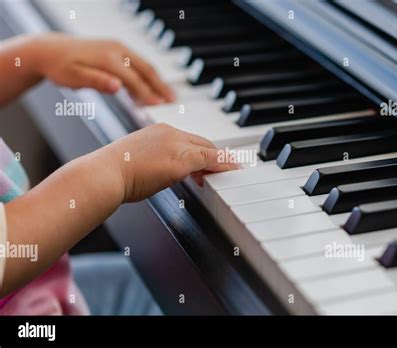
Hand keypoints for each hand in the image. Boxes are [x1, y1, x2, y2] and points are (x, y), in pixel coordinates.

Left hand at [31, 33, 174, 104]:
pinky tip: (150, 87)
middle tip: (174, 100)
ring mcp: (117, 48)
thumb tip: (118, 86)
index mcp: (108, 59)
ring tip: (168, 94)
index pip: (135, 80)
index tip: (160, 105)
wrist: (49, 49)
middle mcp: (116, 50)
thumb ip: (98, 82)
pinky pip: (137, 64)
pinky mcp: (116, 49)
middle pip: (146, 70)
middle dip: (161, 86)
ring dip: (158, 80)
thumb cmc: (60, 66)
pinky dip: (147, 75)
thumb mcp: (74, 78)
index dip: (149, 94)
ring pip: (144, 65)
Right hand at [103, 123, 238, 202]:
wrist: (105, 174)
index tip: (207, 163)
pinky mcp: (182, 159)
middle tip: (222, 170)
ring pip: (209, 150)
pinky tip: (233, 170)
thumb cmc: (114, 173)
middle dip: (215, 156)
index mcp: (158, 130)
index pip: (188, 139)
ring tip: (231, 171)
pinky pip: (211, 160)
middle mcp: (169, 132)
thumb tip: (164, 172)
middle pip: (202, 142)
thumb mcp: (138, 161)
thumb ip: (155, 161)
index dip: (201, 151)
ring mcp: (176, 144)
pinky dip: (225, 165)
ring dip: (222, 161)